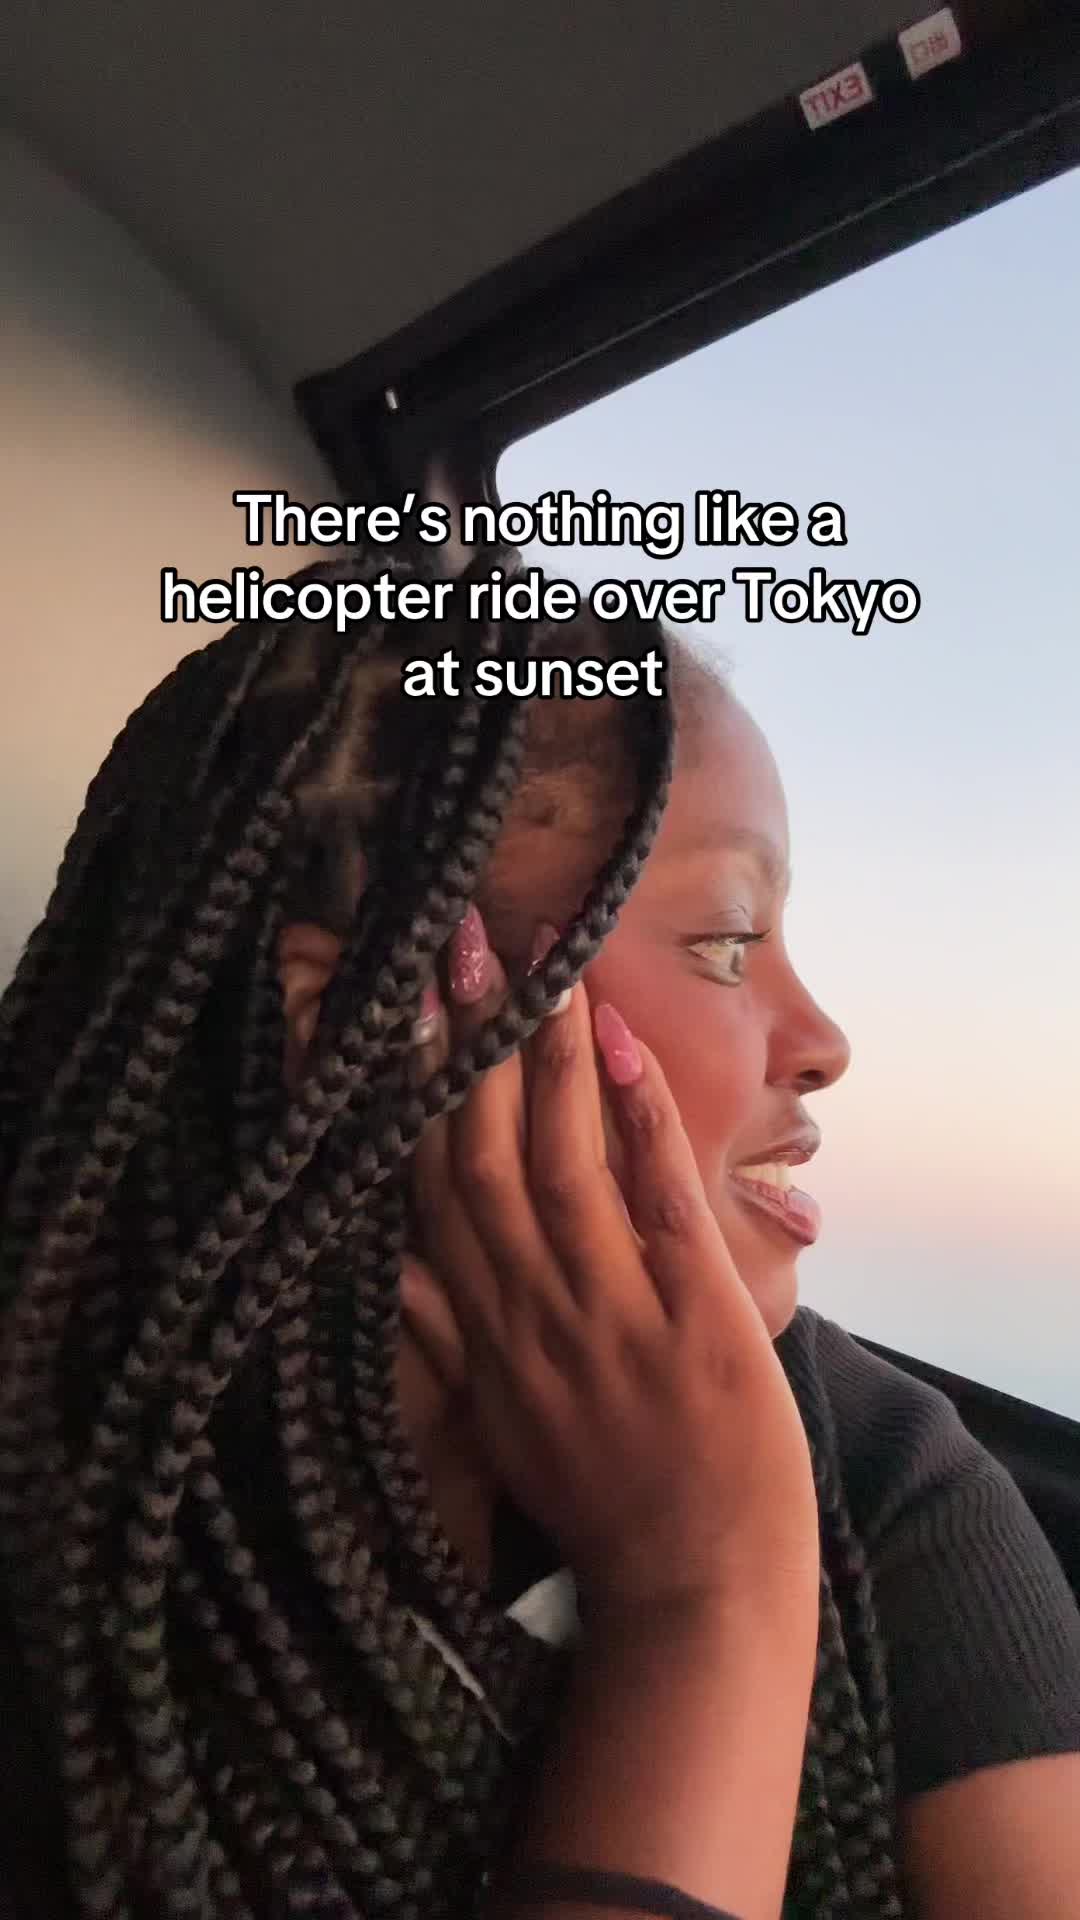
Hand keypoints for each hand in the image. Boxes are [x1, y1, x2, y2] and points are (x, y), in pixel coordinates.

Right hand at [406, 911, 819, 1629]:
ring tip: (537, 961)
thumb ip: (441, 1337)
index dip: (411, 1091)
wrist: (697, 1587)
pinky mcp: (693, 1316)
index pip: (429, 1187)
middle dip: (468, 1044)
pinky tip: (621, 1045)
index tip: (399, 1001)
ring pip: (560, 1162)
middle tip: (454, 938)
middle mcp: (531, 1308)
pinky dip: (638, 1120)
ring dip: (545, 1057)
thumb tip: (383, 1263)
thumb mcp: (496, 1419)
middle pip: (480, 1155)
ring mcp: (611, 1311)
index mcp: (484, 1329)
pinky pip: (656, 1201)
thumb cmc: (602, 1497)